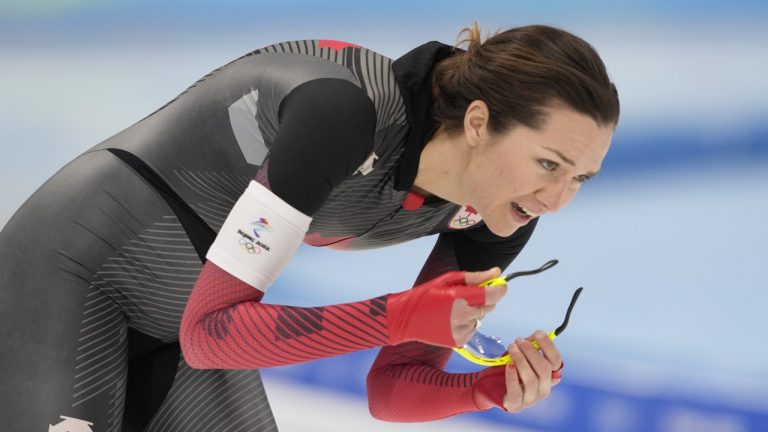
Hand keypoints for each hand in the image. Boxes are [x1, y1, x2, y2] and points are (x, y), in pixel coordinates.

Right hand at [386, 268, 506, 346]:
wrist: (406, 319)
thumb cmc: (426, 295)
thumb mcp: (448, 280)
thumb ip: (475, 277)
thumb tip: (497, 272)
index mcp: (459, 297)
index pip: (492, 295)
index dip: (500, 289)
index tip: (502, 285)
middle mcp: (462, 316)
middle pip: (489, 307)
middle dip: (485, 300)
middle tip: (468, 296)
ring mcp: (460, 331)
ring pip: (481, 319)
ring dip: (474, 313)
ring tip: (455, 310)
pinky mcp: (458, 341)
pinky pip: (473, 330)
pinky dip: (467, 324)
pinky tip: (452, 320)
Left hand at [503, 330, 562, 411]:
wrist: (492, 386)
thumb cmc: (512, 368)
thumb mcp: (522, 355)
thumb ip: (530, 346)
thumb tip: (536, 335)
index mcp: (549, 376)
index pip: (556, 361)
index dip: (548, 346)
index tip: (538, 332)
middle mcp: (544, 388)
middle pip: (544, 369)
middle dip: (531, 352)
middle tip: (518, 340)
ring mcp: (531, 399)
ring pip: (531, 380)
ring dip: (521, 360)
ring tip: (511, 348)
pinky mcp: (516, 405)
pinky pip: (516, 392)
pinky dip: (512, 377)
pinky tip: (509, 365)